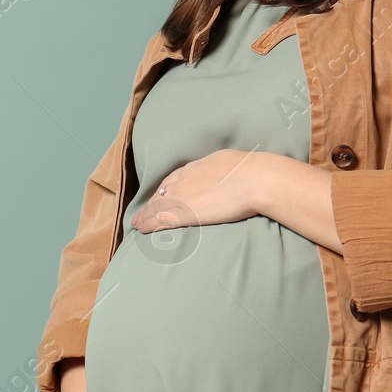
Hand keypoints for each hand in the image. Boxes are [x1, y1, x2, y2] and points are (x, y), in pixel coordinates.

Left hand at [131, 148, 273, 233]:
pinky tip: (143, 230)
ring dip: (145, 217)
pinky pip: (161, 220)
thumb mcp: (230, 162)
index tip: (158, 198)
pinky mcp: (185, 212)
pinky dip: (150, 225)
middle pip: (161, 194)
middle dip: (150, 205)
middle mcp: (184, 180)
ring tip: (137, 225)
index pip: (172, 181)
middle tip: (140, 215)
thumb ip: (221, 169)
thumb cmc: (250, 170)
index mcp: (195, 168)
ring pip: (157, 208)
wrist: (254, 179)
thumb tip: (225, 171)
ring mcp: (182, 196)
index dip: (164, 191)